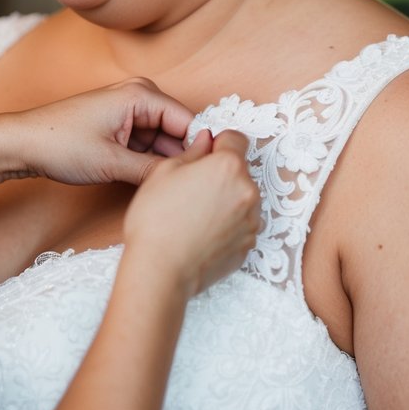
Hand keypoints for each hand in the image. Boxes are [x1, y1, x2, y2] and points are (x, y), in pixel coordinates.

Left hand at [0, 78, 193, 186]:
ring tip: (165, 189)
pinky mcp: (120, 124)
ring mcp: (130, 110)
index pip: (189, 122)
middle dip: (180, 159)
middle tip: (184, 190)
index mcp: (142, 94)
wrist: (21, 144)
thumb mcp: (112, 163)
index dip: (197, 152)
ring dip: (163, 163)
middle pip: (178, 131)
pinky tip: (148, 182)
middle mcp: (140, 95)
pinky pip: (147, 143)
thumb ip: (154, 171)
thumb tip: (186, 180)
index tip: (202, 180)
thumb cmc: (59, 144)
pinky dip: (148, 162)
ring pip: (163, 141)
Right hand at [123, 130, 260, 297]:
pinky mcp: (248, 245)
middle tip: (192, 188)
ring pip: (242, 198)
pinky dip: (228, 224)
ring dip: (226, 199)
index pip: (237, 139)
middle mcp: (248, 192)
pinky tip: (203, 232)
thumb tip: (206, 141)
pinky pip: (241, 224)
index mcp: (229, 167)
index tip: (205, 154)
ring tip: (196, 214)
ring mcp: (252, 221)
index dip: (219, 143)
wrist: (160, 270)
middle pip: (240, 171)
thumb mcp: (165, 172)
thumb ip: (193, 151)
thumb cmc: (156, 220)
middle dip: (221, 174)